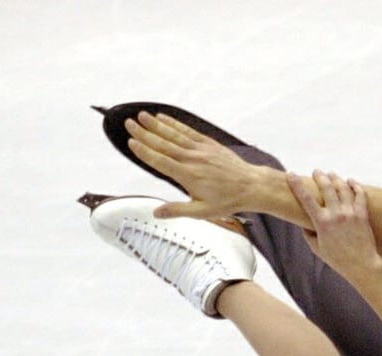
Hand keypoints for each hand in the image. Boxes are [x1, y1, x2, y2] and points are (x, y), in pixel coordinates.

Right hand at [126, 111, 272, 222]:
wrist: (252, 186)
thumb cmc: (229, 200)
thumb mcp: (202, 212)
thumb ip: (177, 210)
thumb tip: (157, 213)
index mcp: (187, 176)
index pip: (160, 161)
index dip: (144, 151)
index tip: (131, 142)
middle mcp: (192, 159)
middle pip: (163, 143)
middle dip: (144, 133)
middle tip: (129, 123)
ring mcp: (200, 150)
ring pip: (174, 134)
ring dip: (156, 124)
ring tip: (142, 116)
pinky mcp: (208, 144)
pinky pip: (188, 131)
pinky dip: (174, 124)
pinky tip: (164, 118)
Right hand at [283, 170, 381, 281]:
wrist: (361, 265)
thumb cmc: (338, 260)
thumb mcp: (317, 249)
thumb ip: (308, 235)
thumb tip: (303, 225)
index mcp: (321, 222)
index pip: (305, 198)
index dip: (296, 184)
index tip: (290, 174)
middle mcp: (335, 214)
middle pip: (326, 187)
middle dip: (320, 176)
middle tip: (316, 172)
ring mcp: (350, 213)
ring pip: (342, 187)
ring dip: (335, 178)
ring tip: (331, 174)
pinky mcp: (362, 214)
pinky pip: (360, 194)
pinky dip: (355, 185)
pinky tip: (351, 181)